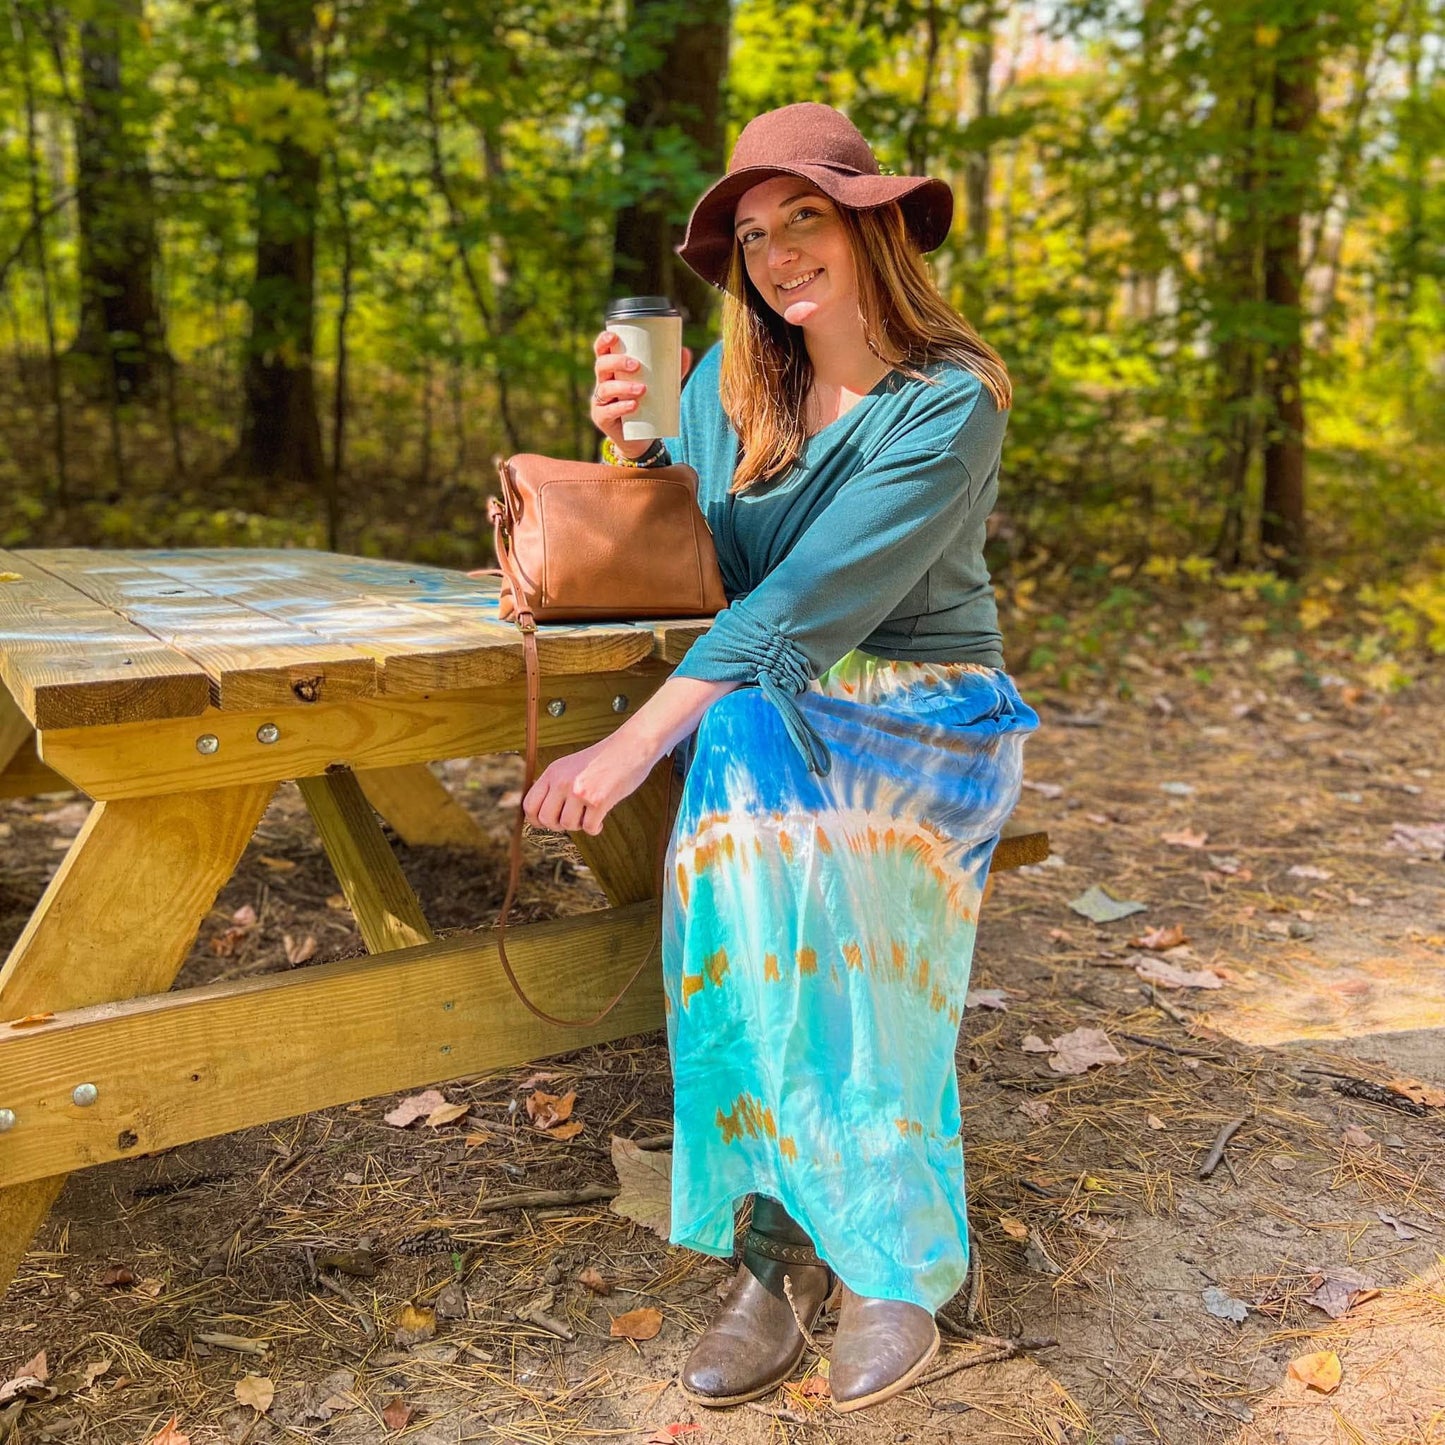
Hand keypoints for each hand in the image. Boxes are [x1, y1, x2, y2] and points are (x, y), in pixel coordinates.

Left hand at [522, 730, 660, 835]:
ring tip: (589, 815)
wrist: (631, 747)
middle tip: (572, 820)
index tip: (546, 823)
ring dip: (579, 825)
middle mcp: (563, 781)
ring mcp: (580, 791)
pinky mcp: (599, 800)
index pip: (530, 804)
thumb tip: (543, 814)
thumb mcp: (571, 765)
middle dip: (558, 825)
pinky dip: (595, 828)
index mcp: (553, 771)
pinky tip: (600, 820)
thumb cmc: (604, 758)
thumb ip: (556, 784)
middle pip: (546, 819)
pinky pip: (589, 828)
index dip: (536, 819)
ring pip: (567, 825)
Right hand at [591, 330, 693, 452]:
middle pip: (601, 366)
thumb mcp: (660, 387)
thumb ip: (672, 371)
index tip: (614, 336)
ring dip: (623, 387)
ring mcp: (600, 402)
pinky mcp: (602, 419)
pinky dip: (621, 407)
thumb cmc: (647, 406)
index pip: (602, 352)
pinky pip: (608, 412)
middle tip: (636, 366)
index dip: (603, 341)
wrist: (640, 439)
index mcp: (612, 370)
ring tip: (642, 390)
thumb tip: (685, 351)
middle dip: (617, 363)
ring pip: (605, 389)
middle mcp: (603, 383)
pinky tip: (633, 405)